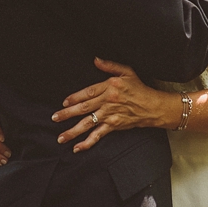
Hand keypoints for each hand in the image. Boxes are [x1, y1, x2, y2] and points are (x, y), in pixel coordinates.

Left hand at [52, 58, 170, 151]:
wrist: (153, 106)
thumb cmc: (140, 88)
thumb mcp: (127, 71)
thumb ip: (110, 66)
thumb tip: (95, 59)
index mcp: (109, 87)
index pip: (87, 92)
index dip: (74, 98)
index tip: (63, 102)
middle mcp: (107, 101)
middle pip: (83, 108)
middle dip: (67, 114)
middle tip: (54, 118)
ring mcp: (110, 115)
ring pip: (87, 123)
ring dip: (72, 131)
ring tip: (60, 137)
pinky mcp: (114, 126)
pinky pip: (98, 135)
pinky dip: (87, 142)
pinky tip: (77, 148)